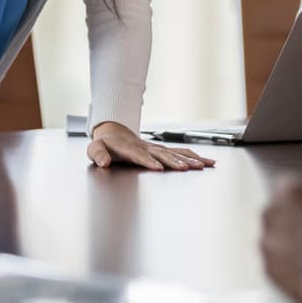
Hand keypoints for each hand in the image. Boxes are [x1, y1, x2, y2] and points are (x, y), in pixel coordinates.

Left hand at [86, 121, 214, 170]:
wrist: (114, 133)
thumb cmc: (105, 145)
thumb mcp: (94, 149)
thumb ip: (98, 155)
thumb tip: (104, 162)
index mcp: (128, 148)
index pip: (139, 155)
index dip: (148, 161)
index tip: (158, 168)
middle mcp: (145, 147)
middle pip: (161, 154)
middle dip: (173, 161)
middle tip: (185, 169)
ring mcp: (155, 148)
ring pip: (174, 153)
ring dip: (188, 159)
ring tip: (203, 165)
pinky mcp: (162, 150)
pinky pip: (180, 152)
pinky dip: (193, 156)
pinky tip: (207, 162)